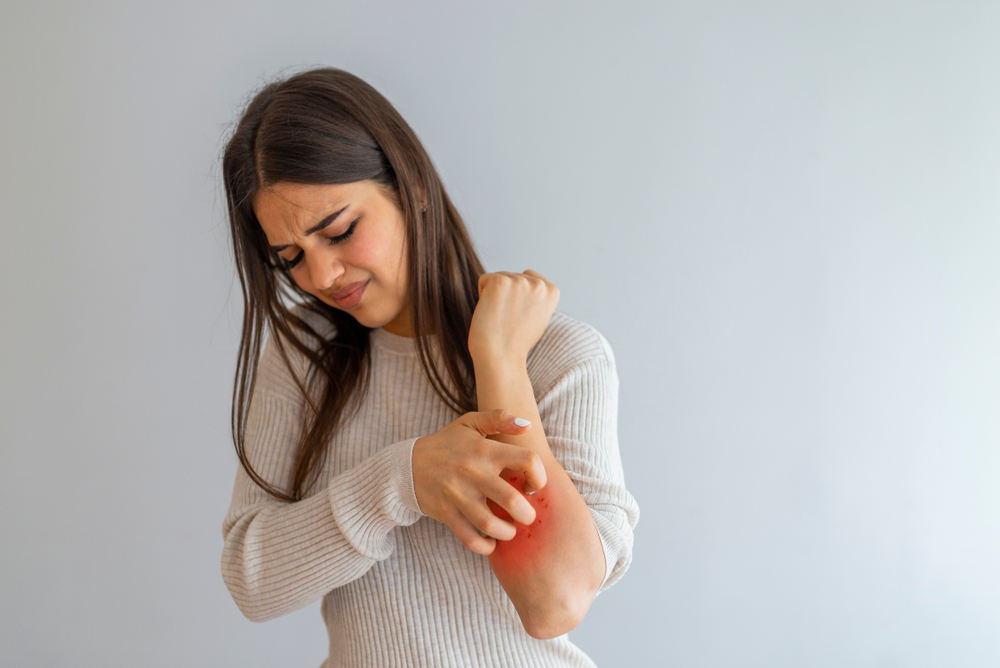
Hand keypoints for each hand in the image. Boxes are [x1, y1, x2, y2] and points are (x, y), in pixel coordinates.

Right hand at [412, 409, 547, 555]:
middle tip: (526, 516)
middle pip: (513, 501)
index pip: (527, 459)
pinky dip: (485, 546)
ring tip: (509, 529)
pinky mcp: (447, 514)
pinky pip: (470, 538)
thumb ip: (499, 418)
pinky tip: (491, 542)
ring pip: (492, 525)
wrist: (407, 466)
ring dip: (508, 533)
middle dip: (528, 515)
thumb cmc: (446, 444)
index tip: (533, 486)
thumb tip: (527, 424)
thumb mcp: (470, 423)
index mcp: (485, 450)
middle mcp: (474, 473)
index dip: (539, 476)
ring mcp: (459, 496)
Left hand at [468, 270, 559, 364]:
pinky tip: (491, 313)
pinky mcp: (500, 282)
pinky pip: (484, 280)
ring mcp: (520, 281)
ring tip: (500, 318)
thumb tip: (526, 286)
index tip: (520, 317)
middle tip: (508, 320)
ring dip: (494, 296)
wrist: (501, 358)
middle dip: (506, 296)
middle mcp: (539, 284)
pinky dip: (482, 295)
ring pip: (498, 278)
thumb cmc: (515, 343)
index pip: (528, 278)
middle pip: (512, 276)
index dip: (518, 297)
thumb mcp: (538, 318)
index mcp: (552, 291)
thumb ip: (536, 299)